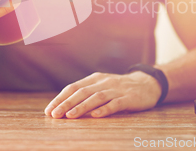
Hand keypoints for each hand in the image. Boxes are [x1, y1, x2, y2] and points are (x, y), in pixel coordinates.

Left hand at [44, 71, 161, 118]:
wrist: (147, 84)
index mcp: (94, 79)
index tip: (49, 110)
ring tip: (70, 116)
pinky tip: (95, 116)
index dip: (60, 98)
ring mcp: (116, 90)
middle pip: (82, 92)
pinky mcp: (129, 98)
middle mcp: (104, 82)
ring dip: (82, 107)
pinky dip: (105, 109)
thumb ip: (86, 93)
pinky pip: (115, 104)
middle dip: (66, 103)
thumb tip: (64, 106)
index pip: (73, 87)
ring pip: (96, 97)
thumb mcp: (101, 86)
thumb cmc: (119, 89)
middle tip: (54, 114)